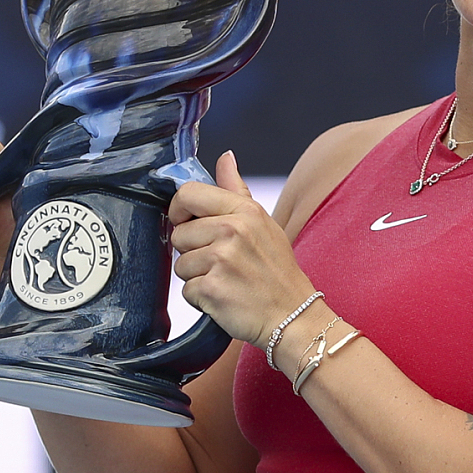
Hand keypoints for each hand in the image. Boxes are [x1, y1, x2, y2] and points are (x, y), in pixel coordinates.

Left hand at [168, 150, 311, 345]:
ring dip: (196, 277)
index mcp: (245, 210)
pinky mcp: (211, 289)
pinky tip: (224, 297)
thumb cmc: (276, 271)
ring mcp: (221, 260)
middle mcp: (232, 230)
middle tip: (221, 263)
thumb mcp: (263, 222)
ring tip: (225, 280)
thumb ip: (237, 189)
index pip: (188, 193)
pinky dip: (201, 299)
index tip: (188, 224)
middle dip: (192, 251)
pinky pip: (186, 290)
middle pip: (179, 233)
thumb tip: (225, 157)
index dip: (179, 210)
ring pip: (180, 264)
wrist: (293, 316)